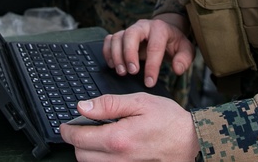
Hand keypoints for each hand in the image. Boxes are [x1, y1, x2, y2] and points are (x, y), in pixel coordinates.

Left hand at [59, 92, 198, 160]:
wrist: (192, 141)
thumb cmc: (168, 120)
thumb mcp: (138, 102)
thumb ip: (108, 104)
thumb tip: (82, 107)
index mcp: (118, 138)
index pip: (79, 139)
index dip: (67, 131)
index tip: (66, 125)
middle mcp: (119, 159)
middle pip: (81, 156)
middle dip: (76, 142)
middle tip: (81, 128)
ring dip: (87, 153)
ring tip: (96, 138)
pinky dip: (101, 161)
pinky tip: (108, 149)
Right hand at [103, 14, 192, 88]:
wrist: (166, 33)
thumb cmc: (175, 43)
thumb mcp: (186, 50)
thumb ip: (184, 59)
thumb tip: (177, 69)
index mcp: (160, 28)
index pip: (154, 46)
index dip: (152, 66)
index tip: (150, 82)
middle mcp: (142, 26)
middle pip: (130, 35)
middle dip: (129, 54)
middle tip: (132, 72)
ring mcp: (130, 29)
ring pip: (117, 37)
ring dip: (116, 55)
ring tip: (122, 72)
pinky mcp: (121, 35)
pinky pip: (109, 40)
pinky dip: (107, 52)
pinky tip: (112, 66)